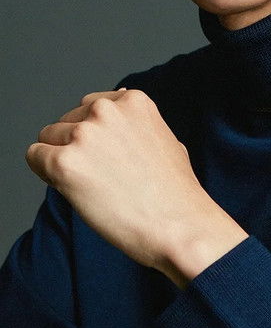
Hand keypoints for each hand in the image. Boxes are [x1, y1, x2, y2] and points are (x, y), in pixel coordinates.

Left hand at [26, 88, 246, 287]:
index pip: (90, 106)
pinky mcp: (65, 163)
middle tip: (100, 175)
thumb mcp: (165, 139)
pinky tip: (70, 189)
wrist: (179, 227)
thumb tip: (120, 109)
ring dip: (61, 160)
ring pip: (48, 138)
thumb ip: (137, 123)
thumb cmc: (176, 192)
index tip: (106, 157)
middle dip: (75, 146)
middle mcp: (106, 110)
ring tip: (92, 185)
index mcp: (132, 101)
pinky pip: (35, 156)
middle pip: (67, 120)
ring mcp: (84, 134)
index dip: (94, 136)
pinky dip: (45, 172)